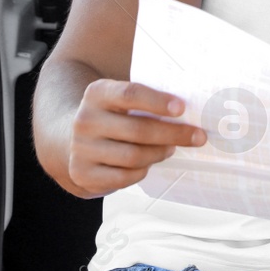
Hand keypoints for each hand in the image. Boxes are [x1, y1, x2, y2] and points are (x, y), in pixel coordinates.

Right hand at [67, 80, 205, 196]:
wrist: (71, 139)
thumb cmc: (112, 116)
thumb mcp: (119, 100)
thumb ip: (146, 101)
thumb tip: (191, 111)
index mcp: (97, 93)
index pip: (130, 94)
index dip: (157, 101)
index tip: (182, 108)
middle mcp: (86, 120)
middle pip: (138, 130)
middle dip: (173, 134)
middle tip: (198, 136)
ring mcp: (81, 149)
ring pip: (134, 156)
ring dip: (160, 153)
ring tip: (172, 148)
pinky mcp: (82, 174)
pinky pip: (123, 177)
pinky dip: (142, 171)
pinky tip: (148, 163)